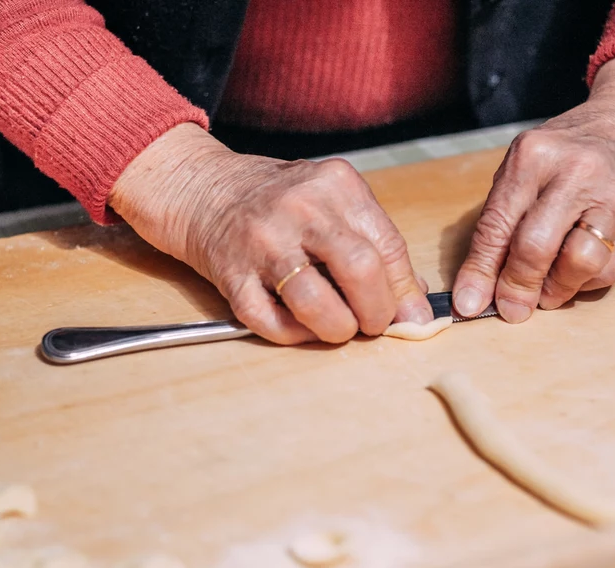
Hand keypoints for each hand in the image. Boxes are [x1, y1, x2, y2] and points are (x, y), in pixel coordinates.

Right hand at [108, 124, 432, 344]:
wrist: (201, 186)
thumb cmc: (277, 200)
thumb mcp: (331, 201)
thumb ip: (373, 243)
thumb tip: (413, 304)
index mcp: (335, 184)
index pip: (389, 246)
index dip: (403, 291)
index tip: (408, 315)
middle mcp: (300, 208)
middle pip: (361, 270)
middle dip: (377, 312)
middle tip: (372, 323)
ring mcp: (262, 241)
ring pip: (317, 303)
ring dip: (338, 329)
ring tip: (339, 328)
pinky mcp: (231, 274)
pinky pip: (270, 322)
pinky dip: (293, 335)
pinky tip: (300, 326)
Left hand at [452, 56, 614, 321]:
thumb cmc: (565, 156)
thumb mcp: (524, 170)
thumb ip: (500, 222)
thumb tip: (477, 289)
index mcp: (533, 156)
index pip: (498, 224)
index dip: (481, 271)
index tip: (469, 303)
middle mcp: (574, 172)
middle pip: (536, 246)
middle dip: (517, 287)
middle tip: (511, 309)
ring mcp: (612, 196)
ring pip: (578, 263)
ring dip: (556, 290)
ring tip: (547, 290)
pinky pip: (606, 271)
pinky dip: (582, 283)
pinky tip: (575, 272)